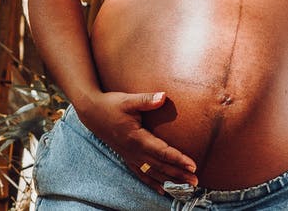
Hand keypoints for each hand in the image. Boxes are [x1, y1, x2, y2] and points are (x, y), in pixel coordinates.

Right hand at [75, 91, 198, 191]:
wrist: (92, 112)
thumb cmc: (111, 105)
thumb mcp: (128, 100)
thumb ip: (147, 100)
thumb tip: (163, 96)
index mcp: (136, 138)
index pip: (162, 152)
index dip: (179, 159)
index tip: (193, 165)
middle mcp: (134, 151)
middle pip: (160, 166)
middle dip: (179, 175)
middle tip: (196, 181)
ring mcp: (130, 156)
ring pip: (153, 173)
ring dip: (170, 181)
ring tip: (186, 188)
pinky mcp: (127, 157)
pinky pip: (141, 174)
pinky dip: (153, 183)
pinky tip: (163, 191)